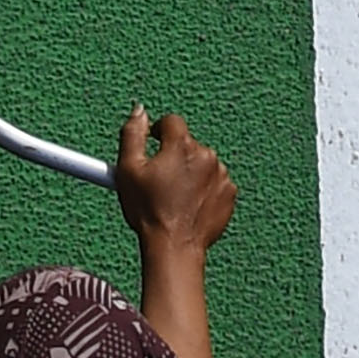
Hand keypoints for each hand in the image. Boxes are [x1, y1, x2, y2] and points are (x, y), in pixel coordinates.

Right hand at [114, 106, 235, 259]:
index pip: (172, 122)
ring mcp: (222, 176)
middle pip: (188, 145)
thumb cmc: (149, 211)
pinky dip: (204, 190)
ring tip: (175, 197)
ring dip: (190, 174)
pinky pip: (215, 183)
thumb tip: (139, 111)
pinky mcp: (230, 194)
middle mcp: (207, 156)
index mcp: (182, 146)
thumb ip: (132, 135)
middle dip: (175, 157)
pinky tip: (189, 205)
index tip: (154, 145)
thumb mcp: (129, 170)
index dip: (159, 132)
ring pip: (202, 164)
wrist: (174, 245)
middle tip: (160, 181)